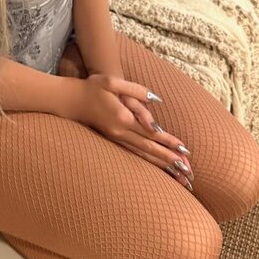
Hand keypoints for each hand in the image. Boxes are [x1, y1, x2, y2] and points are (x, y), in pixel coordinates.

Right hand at [67, 73, 193, 190]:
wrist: (71, 101)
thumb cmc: (92, 88)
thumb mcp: (113, 82)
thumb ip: (136, 90)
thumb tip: (156, 99)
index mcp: (123, 118)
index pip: (151, 133)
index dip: (169, 142)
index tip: (185, 150)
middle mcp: (120, 132)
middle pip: (150, 149)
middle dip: (170, 160)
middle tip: (188, 171)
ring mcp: (116, 139)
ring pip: (143, 156)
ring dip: (161, 166)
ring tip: (177, 175)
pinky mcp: (113, 141)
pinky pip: (135, 155)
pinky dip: (149, 163)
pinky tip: (158, 167)